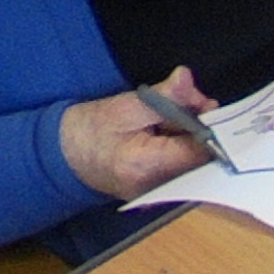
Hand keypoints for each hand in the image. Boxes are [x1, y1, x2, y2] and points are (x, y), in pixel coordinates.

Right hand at [59, 68, 217, 197]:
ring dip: (194, 139)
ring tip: (172, 119)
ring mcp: (158, 195)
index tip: (205, 105)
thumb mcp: (127, 104)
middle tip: (191, 105)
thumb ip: (164, 95)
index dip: (208, 126)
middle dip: (202, 129)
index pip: (197, 150)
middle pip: (200, 159)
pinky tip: (170, 135)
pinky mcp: (160, 194)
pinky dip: (185, 150)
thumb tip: (186, 79)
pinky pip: (185, 171)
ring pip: (196, 166)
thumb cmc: (90, 129)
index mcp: (144, 165)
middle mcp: (155, 188)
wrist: (65, 155)